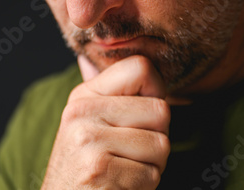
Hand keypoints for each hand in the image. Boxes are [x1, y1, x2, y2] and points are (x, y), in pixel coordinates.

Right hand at [41, 55, 170, 188]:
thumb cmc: (84, 165)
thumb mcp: (89, 123)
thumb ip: (112, 96)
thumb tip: (132, 65)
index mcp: (84, 95)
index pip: (140, 68)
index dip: (157, 90)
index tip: (144, 113)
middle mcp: (82, 111)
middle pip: (160, 110)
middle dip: (157, 137)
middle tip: (132, 152)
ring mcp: (88, 139)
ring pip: (161, 145)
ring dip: (152, 166)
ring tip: (124, 169)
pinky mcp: (99, 169)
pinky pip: (151, 174)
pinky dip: (143, 186)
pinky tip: (119, 185)